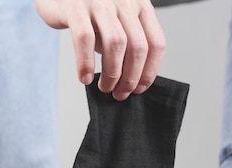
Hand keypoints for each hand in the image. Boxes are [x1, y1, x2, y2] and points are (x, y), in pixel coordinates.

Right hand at [36, 0, 165, 100]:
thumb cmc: (89, 9)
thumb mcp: (115, 23)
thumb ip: (125, 44)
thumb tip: (130, 80)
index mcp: (140, 5)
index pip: (156, 43)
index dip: (149, 71)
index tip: (140, 88)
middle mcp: (124, 1)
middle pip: (138, 46)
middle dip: (131, 78)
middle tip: (120, 93)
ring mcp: (100, 2)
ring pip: (116, 44)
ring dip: (112, 74)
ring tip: (105, 87)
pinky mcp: (75, 6)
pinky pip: (84, 39)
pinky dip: (85, 63)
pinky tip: (85, 77)